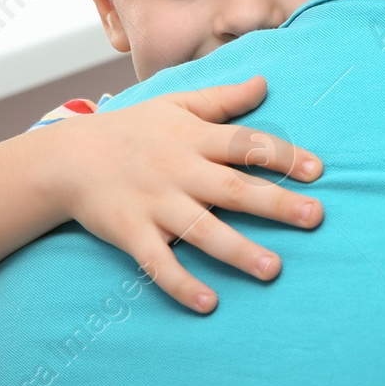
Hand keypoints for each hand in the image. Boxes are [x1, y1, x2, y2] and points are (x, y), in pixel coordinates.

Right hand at [43, 76, 322, 313]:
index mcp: (194, 139)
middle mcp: (180, 171)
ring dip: (239, 251)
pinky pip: (158, 263)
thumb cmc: (130, 129)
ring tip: (273, 270)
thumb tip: (264, 82)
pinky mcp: (130, 233)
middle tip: (316, 217)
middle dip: (275, 204)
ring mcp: (155, 204)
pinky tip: (209, 303)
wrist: (66, 158)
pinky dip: (181, 284)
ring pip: (202, 230)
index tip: (318, 170)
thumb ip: (223, 99)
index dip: (283, 156)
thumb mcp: (176, 105)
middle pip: (234, 188)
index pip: (246, 145)